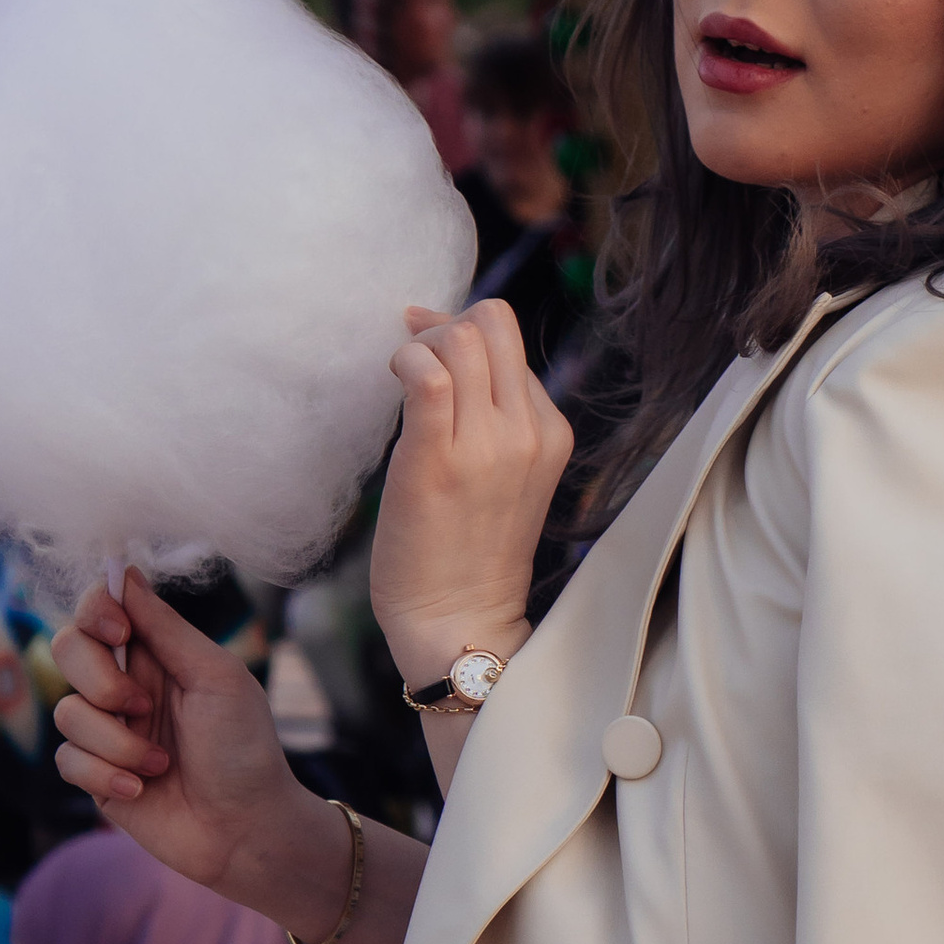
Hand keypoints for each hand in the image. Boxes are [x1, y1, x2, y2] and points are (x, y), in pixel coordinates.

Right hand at [52, 570, 317, 902]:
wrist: (247, 830)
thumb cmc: (245, 750)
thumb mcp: (216, 677)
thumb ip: (165, 628)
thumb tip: (124, 571)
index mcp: (158, 654)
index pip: (101, 608)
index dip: (96, 610)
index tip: (117, 631)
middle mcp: (127, 686)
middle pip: (67, 648)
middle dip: (97, 678)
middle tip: (141, 705)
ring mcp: (109, 731)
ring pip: (67, 712)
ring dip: (116, 741)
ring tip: (160, 764)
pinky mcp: (96, 775)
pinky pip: (67, 759)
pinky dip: (105, 774)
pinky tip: (142, 789)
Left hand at [371, 300, 573, 693]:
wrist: (459, 621)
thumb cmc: (469, 551)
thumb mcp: (508, 475)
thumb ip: (493, 416)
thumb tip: (442, 343)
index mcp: (550, 432)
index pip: (510, 342)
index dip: (463, 332)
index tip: (430, 350)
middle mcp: (526, 431)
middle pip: (491, 323)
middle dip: (444, 325)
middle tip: (414, 358)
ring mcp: (486, 445)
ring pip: (459, 338)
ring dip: (419, 344)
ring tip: (401, 377)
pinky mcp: (436, 459)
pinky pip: (425, 375)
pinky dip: (404, 360)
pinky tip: (392, 380)